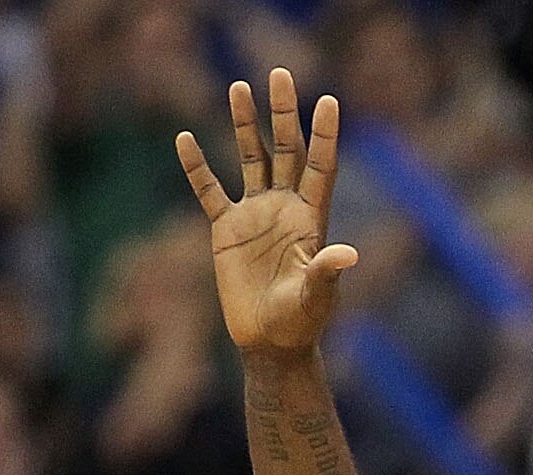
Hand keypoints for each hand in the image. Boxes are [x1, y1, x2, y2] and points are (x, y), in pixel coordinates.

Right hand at [176, 69, 359, 356]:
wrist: (270, 341)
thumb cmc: (301, 321)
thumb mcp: (316, 297)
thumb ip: (326, 272)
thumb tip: (348, 254)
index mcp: (311, 218)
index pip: (320, 167)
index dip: (323, 135)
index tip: (327, 100)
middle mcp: (284, 207)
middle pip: (285, 150)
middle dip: (283, 113)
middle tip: (280, 74)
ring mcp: (255, 214)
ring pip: (250, 158)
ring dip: (244, 124)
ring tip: (239, 87)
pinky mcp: (226, 229)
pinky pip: (209, 191)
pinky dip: (197, 167)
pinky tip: (185, 138)